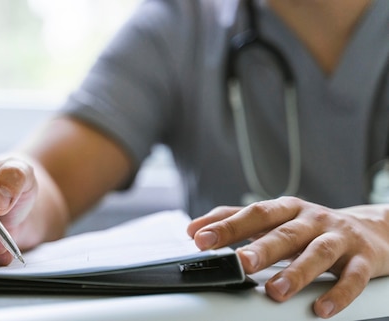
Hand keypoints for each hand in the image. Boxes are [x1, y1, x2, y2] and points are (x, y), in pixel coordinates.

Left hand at [187, 196, 388, 317]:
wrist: (373, 228)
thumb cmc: (312, 226)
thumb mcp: (276, 218)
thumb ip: (235, 221)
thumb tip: (194, 229)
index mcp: (287, 209)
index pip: (254, 214)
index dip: (227, 226)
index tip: (201, 239)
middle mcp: (312, 220)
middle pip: (285, 232)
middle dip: (262, 247)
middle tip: (241, 262)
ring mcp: (339, 238)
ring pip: (318, 253)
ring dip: (296, 272)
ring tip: (275, 290)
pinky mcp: (363, 259)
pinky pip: (352, 277)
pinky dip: (338, 294)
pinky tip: (321, 308)